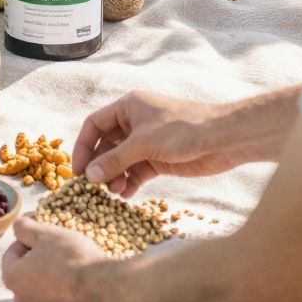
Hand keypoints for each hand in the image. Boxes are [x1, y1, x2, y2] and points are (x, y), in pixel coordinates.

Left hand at [1, 218, 102, 301]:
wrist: (100, 291)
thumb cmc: (70, 259)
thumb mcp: (46, 234)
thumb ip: (25, 227)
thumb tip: (18, 225)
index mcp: (12, 277)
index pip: (12, 252)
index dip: (28, 238)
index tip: (45, 233)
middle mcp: (21, 299)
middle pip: (26, 270)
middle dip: (40, 257)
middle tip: (59, 247)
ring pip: (41, 286)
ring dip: (52, 273)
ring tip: (71, 263)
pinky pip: (56, 298)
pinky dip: (63, 289)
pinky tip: (78, 280)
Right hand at [73, 90, 236, 196]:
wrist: (223, 139)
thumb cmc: (183, 129)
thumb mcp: (144, 143)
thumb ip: (115, 159)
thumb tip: (89, 176)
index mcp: (128, 107)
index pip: (95, 125)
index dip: (84, 146)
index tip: (77, 170)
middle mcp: (134, 123)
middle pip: (106, 145)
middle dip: (100, 166)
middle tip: (94, 187)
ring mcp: (146, 142)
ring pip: (120, 161)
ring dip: (114, 176)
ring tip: (114, 192)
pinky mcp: (158, 159)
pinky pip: (136, 172)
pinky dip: (129, 183)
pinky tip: (126, 194)